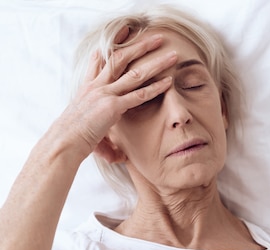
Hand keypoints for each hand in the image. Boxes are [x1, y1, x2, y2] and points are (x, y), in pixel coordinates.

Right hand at [53, 27, 175, 156]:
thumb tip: (120, 158)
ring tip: (171, 55)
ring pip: (135, 73)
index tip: (119, 37)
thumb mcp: (89, 130)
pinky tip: (169, 81)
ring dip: (155, 62)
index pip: (99, 63)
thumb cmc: (75, 140)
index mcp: (88, 88)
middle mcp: (97, 86)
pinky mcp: (113, 106)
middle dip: (139, 46)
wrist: (64, 142)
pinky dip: (156, 87)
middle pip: (120, 59)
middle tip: (155, 38)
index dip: (110, 49)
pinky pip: (139, 94)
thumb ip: (107, 142)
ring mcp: (105, 94)